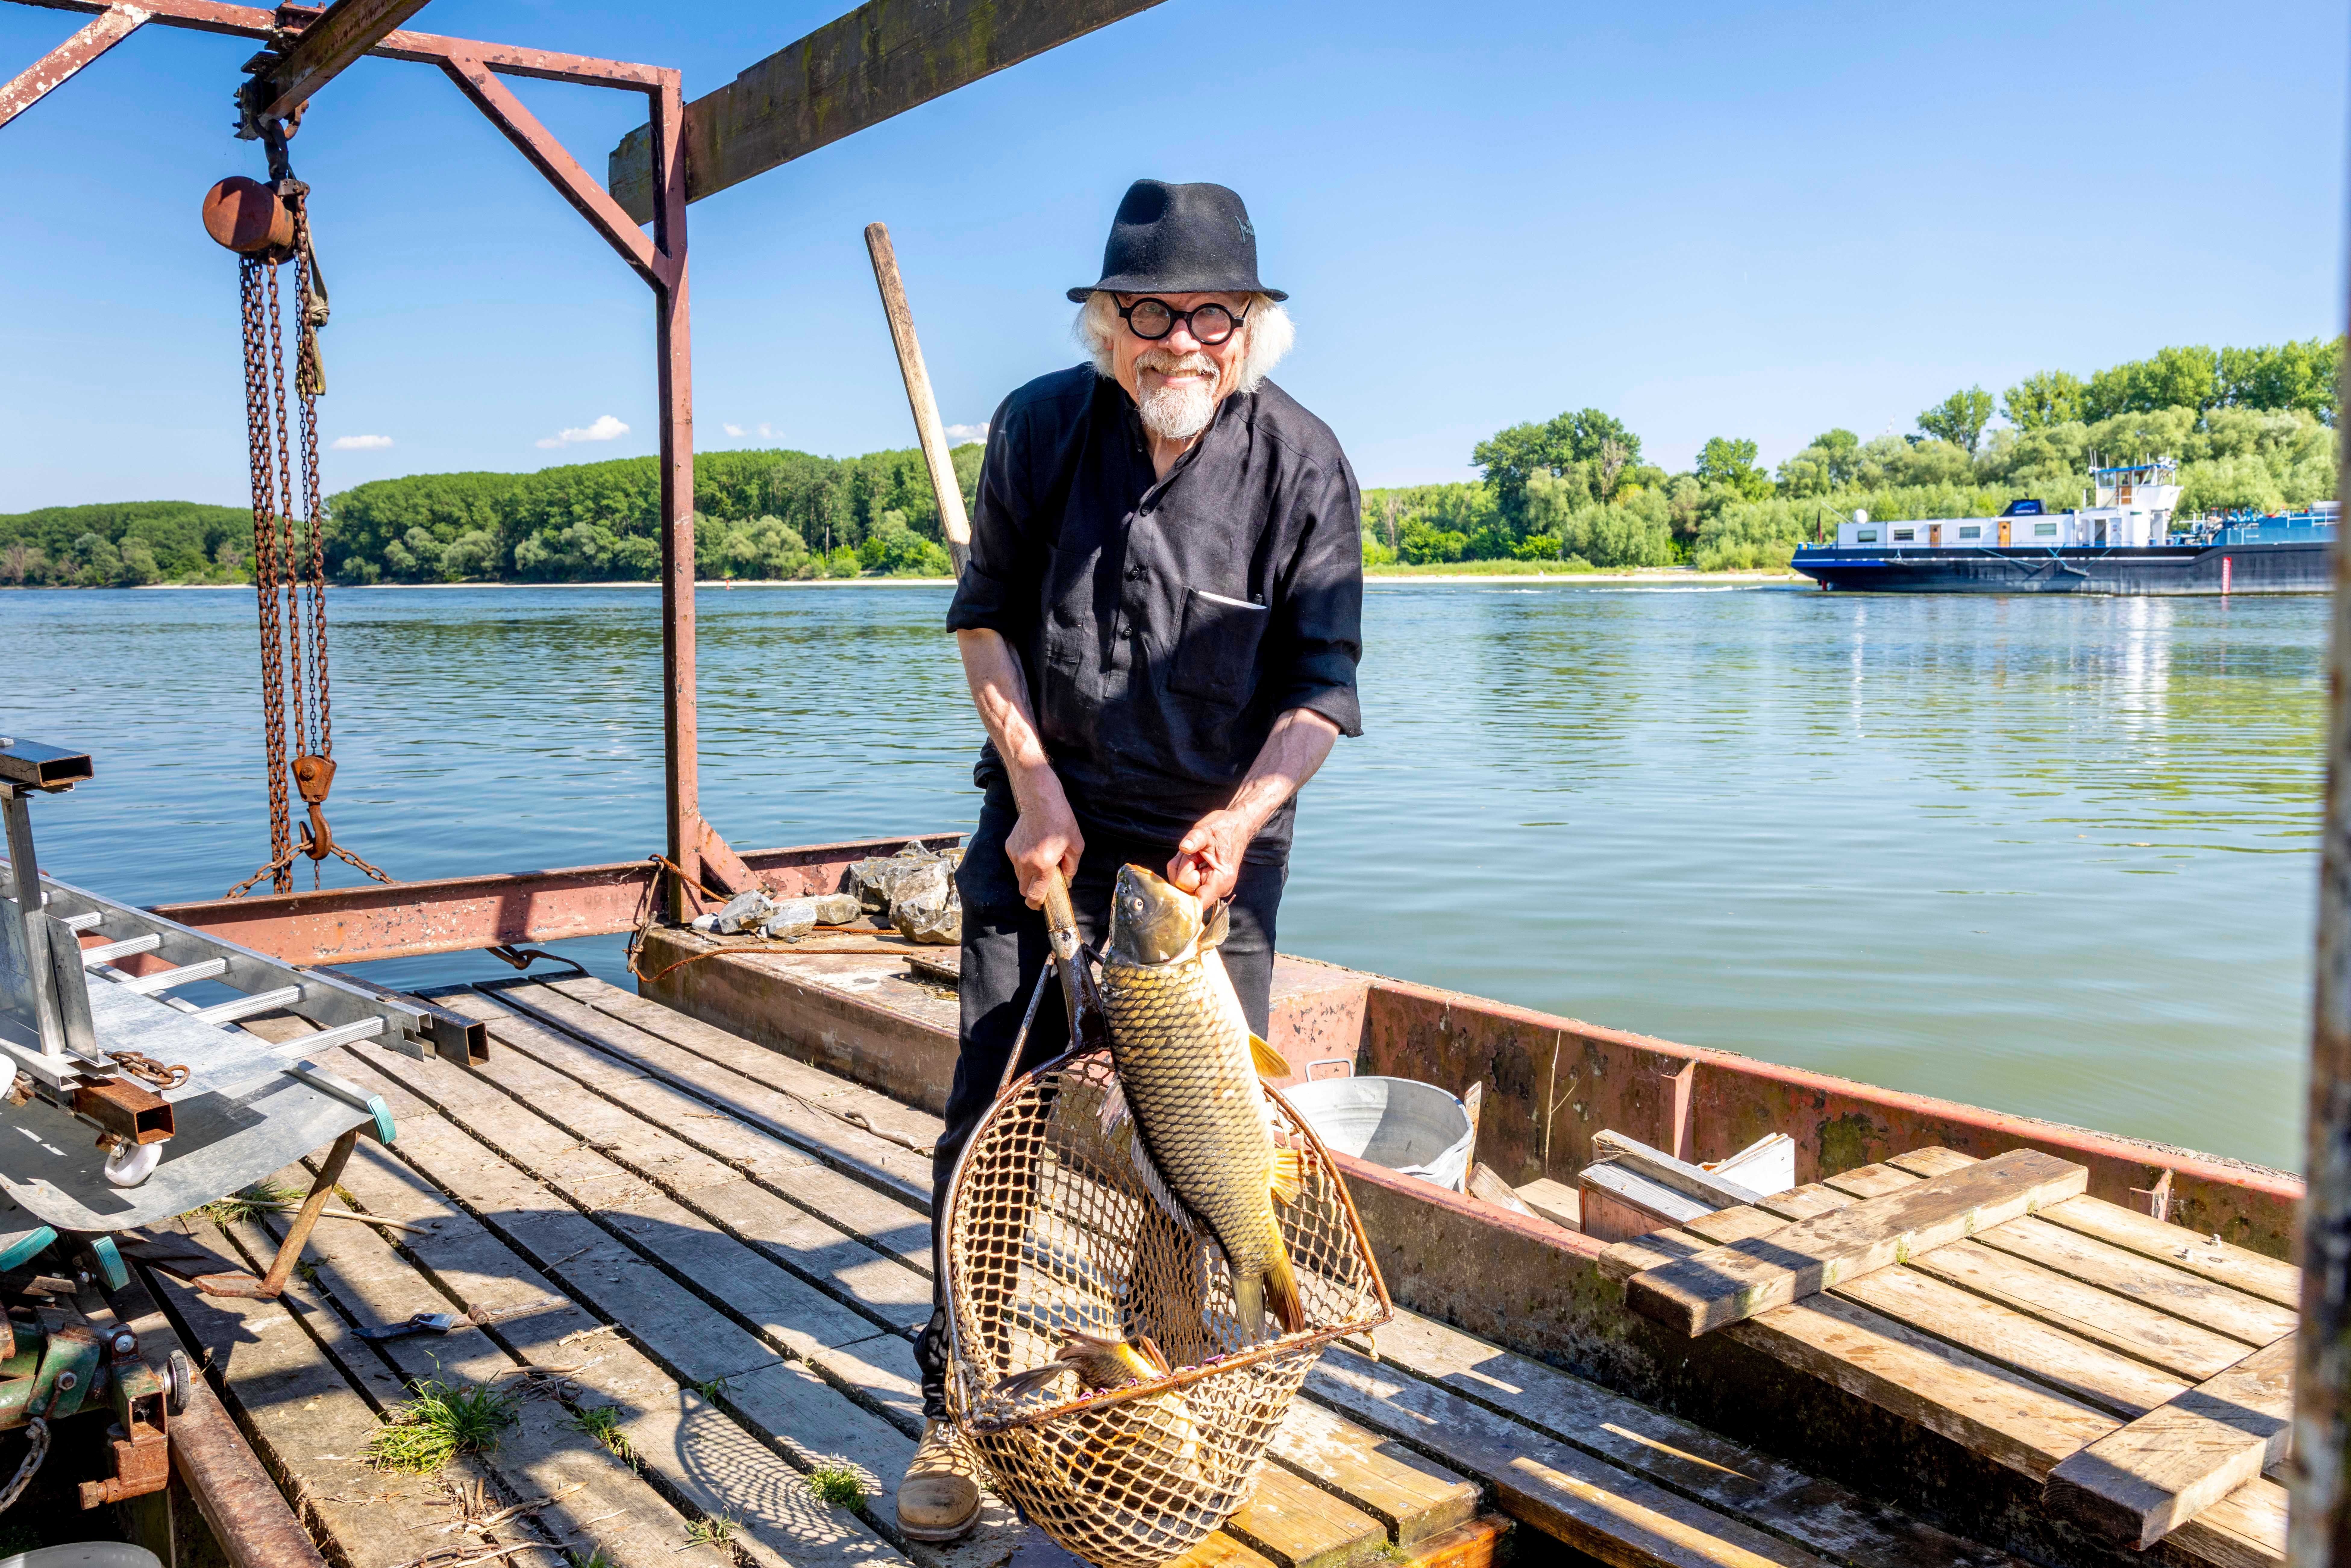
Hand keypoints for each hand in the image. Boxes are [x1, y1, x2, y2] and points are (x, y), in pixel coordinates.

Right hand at [1005, 784, 1083, 907]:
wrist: (1040, 799)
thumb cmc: (1061, 821)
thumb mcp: (1075, 846)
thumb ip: (1070, 868)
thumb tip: (1066, 882)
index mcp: (1042, 866)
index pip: (1034, 897)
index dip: (1037, 905)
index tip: (1041, 905)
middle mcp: (1025, 863)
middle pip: (1023, 890)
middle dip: (1033, 891)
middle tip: (1045, 882)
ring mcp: (1014, 855)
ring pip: (1019, 876)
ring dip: (1029, 876)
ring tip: (1041, 862)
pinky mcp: (1009, 846)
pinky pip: (1015, 862)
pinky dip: (1023, 862)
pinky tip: (1034, 849)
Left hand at [1167, 810, 1252, 904]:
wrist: (1236, 826)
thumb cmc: (1224, 828)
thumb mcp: (1207, 830)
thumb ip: (1195, 839)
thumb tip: (1184, 847)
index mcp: (1221, 880)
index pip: (1198, 903)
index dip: (1183, 897)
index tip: (1179, 875)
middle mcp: (1218, 888)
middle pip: (1185, 891)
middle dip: (1182, 869)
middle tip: (1194, 853)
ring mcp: (1211, 886)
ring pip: (1181, 885)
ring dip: (1181, 866)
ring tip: (1195, 853)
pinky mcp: (1205, 882)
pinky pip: (1184, 881)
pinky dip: (1182, 867)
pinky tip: (1192, 856)